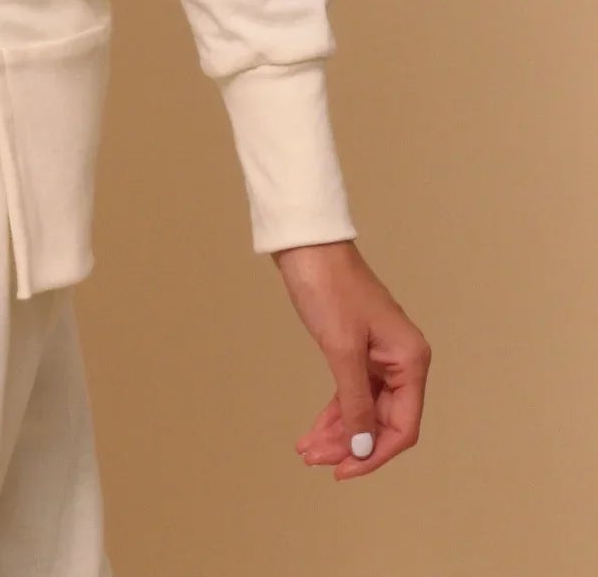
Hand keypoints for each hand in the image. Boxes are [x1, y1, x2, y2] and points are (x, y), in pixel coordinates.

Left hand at [271, 239, 430, 478]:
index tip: (343, 471)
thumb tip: (364, 447)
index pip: (404, 426)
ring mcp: (379, 356)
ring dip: (338, 433)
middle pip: (382, 421)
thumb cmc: (329, 288)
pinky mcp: (357, 350)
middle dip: (350, 444)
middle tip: (315, 460)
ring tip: (306, 451)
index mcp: (410, 359)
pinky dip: (334, 413)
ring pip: (363, 410)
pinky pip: (351, 392)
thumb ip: (355, 402)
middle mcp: (401, 360)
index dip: (375, 454)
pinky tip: (313, 432)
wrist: (307, 245)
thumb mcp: (342, 350)